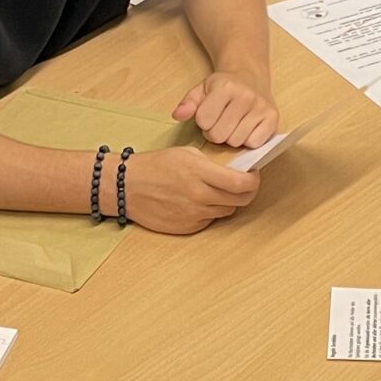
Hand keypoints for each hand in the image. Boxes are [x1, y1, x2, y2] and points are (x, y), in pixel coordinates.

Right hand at [124, 147, 260, 234]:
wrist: (126, 186)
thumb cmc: (154, 166)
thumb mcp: (186, 154)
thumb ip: (211, 165)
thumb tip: (234, 172)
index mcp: (200, 173)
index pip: (241, 184)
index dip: (253, 181)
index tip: (253, 176)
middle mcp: (199, 196)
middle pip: (240, 201)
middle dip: (247, 192)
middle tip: (244, 185)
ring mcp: (194, 214)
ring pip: (226, 211)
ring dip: (227, 202)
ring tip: (216, 191)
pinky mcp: (187, 227)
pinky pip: (209, 220)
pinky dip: (209, 212)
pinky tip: (197, 202)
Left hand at [175, 69, 279, 148]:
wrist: (249, 76)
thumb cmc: (223, 87)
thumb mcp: (201, 89)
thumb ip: (188, 103)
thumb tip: (178, 115)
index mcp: (225, 86)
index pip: (204, 121)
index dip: (203, 122)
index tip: (209, 115)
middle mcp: (246, 96)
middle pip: (219, 135)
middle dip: (216, 133)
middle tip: (220, 122)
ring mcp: (261, 108)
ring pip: (236, 142)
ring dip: (231, 138)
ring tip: (233, 125)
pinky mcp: (273, 119)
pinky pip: (254, 144)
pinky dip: (248, 140)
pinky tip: (246, 129)